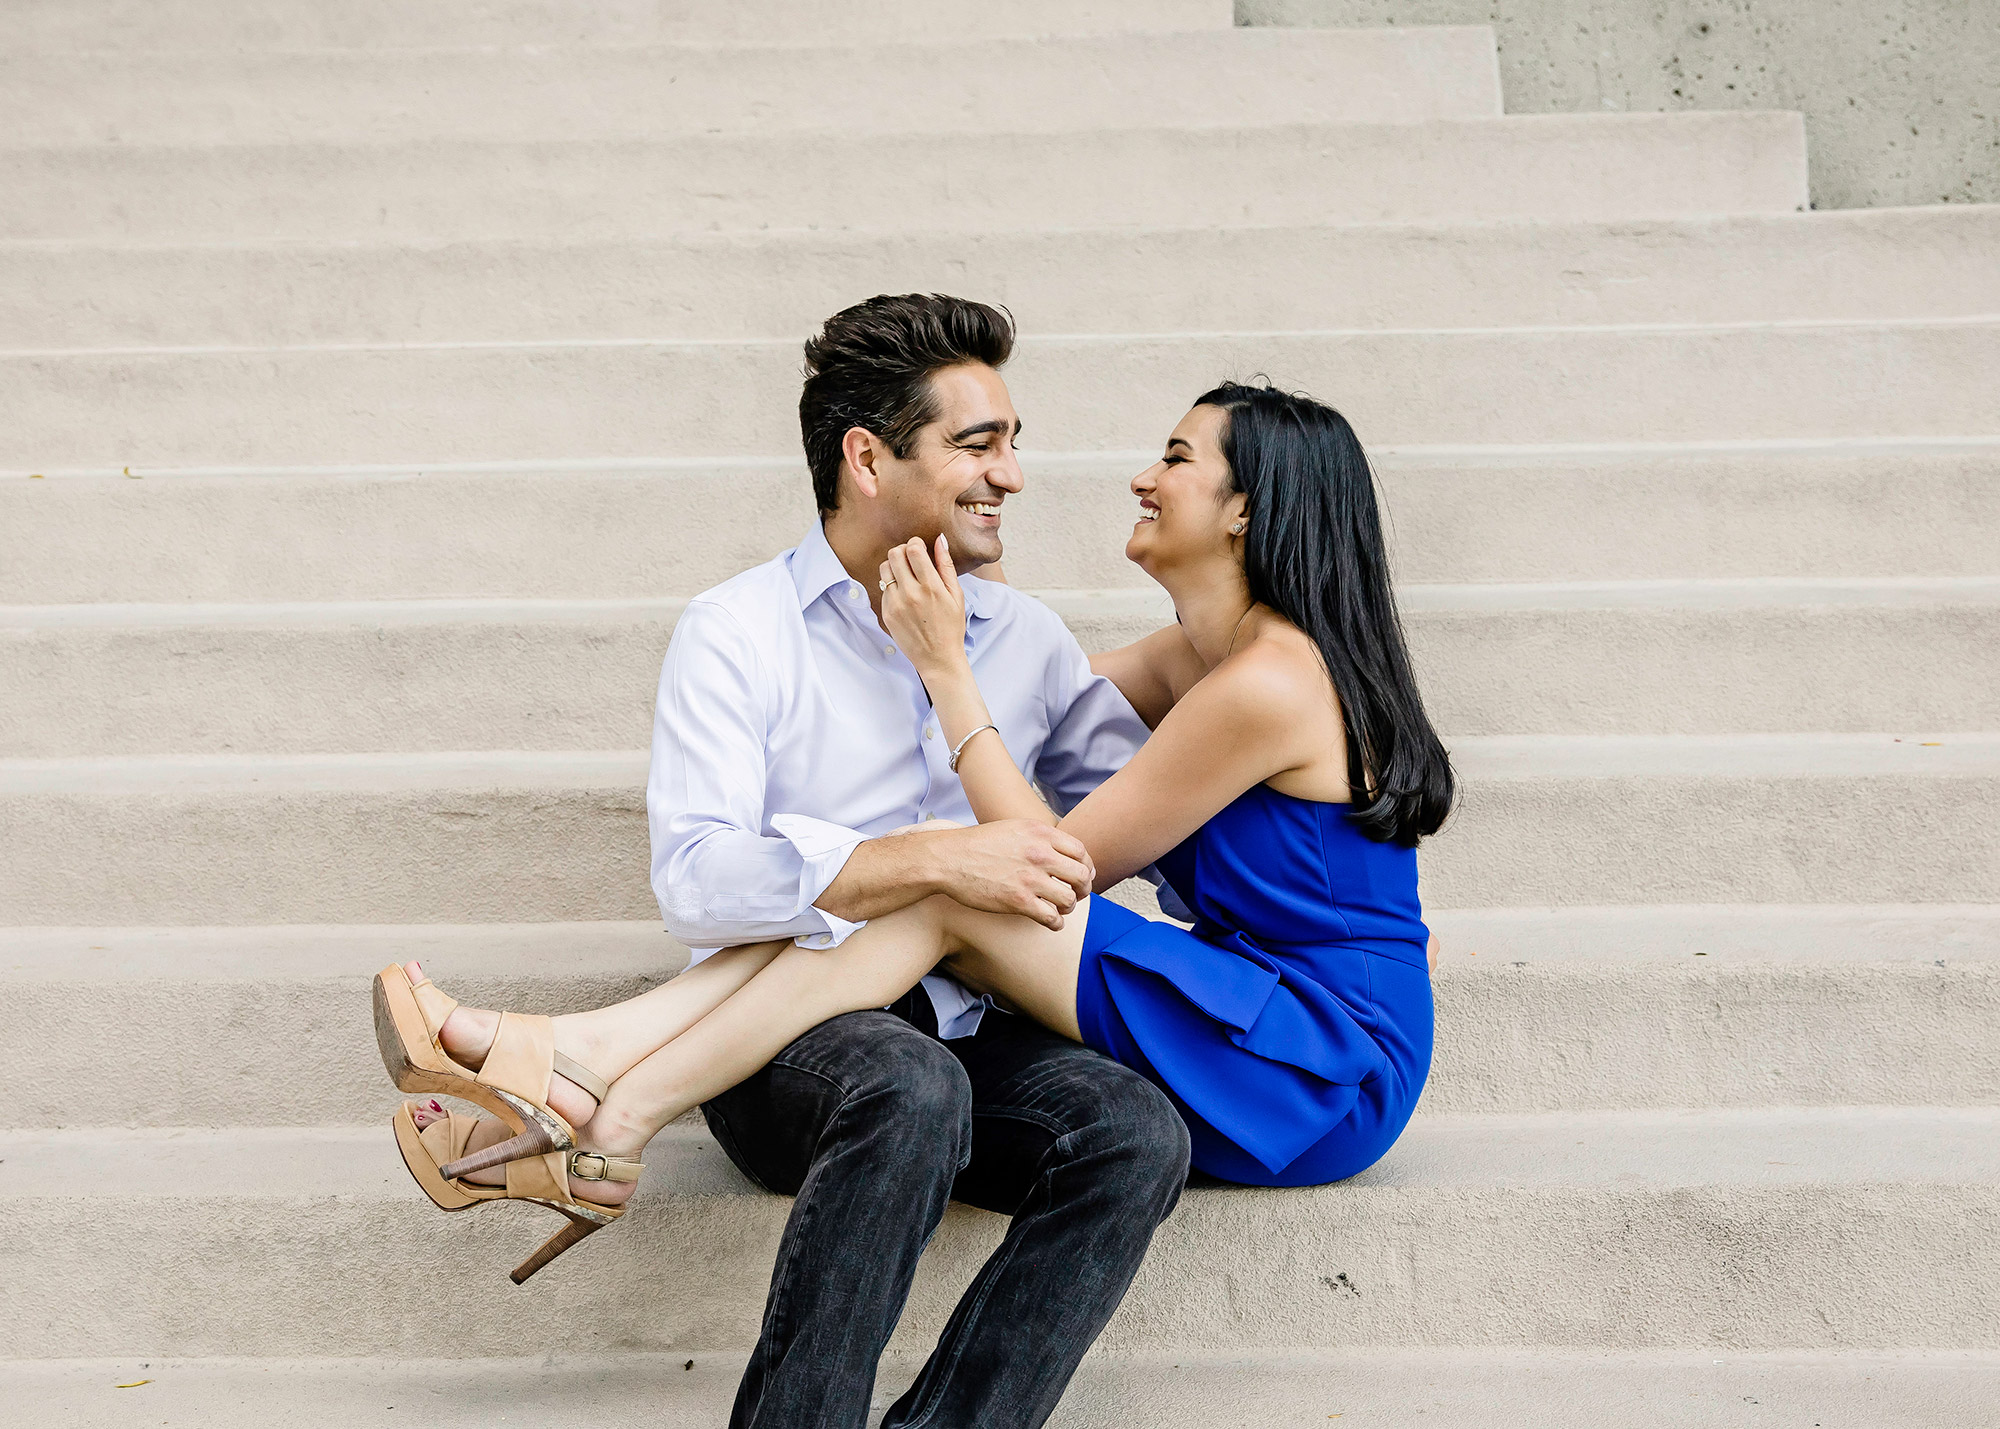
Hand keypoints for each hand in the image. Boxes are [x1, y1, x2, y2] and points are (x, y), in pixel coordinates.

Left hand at [880, 535, 967, 679]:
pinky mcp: (886, 613)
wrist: (938, 658)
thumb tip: (940, 539)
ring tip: (906, 575)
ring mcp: (895, 604)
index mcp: (931, 587)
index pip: (913, 549)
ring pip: (884, 569)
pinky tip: (905, 595)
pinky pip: (884, 588)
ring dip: (894, 566)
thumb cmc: (951, 626)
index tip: (920, 548)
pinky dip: (893, 585)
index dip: (915, 543)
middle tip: (912, 559)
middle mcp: (910, 593)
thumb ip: (946, 565)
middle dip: (903, 551)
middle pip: (894, 554)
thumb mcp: (956, 595)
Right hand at [928, 819, 1096, 930]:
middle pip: (1081, 876)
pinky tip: (1050, 921)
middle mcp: (1039, 854)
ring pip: (1069, 899)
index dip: (1086, 867)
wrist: (949, 859)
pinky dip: (1055, 923)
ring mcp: (1029, 878)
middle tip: (1076, 894)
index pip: (1081, 852)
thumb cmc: (979, 844)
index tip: (1081, 876)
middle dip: (1083, 889)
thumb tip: (1066, 853)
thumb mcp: (1015, 828)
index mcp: (1040, 833)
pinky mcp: (1018, 901)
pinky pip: (1052, 918)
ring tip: (1059, 908)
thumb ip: (1041, 838)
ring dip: (1068, 907)